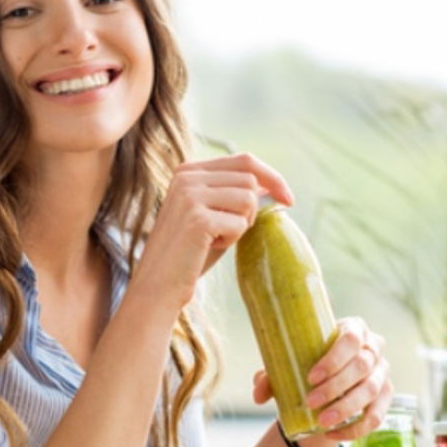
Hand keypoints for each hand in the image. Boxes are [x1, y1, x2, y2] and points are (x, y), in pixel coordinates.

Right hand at [132, 153, 292, 311]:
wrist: (158, 285)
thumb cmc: (189, 254)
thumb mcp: (212, 215)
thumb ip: (234, 195)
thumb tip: (271, 187)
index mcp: (188, 170)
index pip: (245, 161)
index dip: (273, 178)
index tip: (288, 199)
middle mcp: (186, 176)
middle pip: (250, 180)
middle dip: (251, 210)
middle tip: (230, 232)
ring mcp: (190, 195)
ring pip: (248, 199)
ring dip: (240, 225)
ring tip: (215, 238)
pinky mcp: (197, 218)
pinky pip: (240, 223)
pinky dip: (232, 240)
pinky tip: (208, 247)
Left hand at [251, 317, 392, 440]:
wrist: (326, 379)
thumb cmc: (308, 363)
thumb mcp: (288, 364)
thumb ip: (271, 376)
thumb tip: (258, 394)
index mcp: (353, 329)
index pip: (351, 339)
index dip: (334, 358)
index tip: (311, 377)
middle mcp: (373, 348)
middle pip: (362, 366)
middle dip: (335, 387)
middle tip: (310, 402)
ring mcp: (382, 372)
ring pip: (371, 391)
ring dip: (345, 408)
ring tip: (321, 421)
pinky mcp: (386, 396)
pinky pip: (376, 415)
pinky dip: (355, 428)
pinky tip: (333, 433)